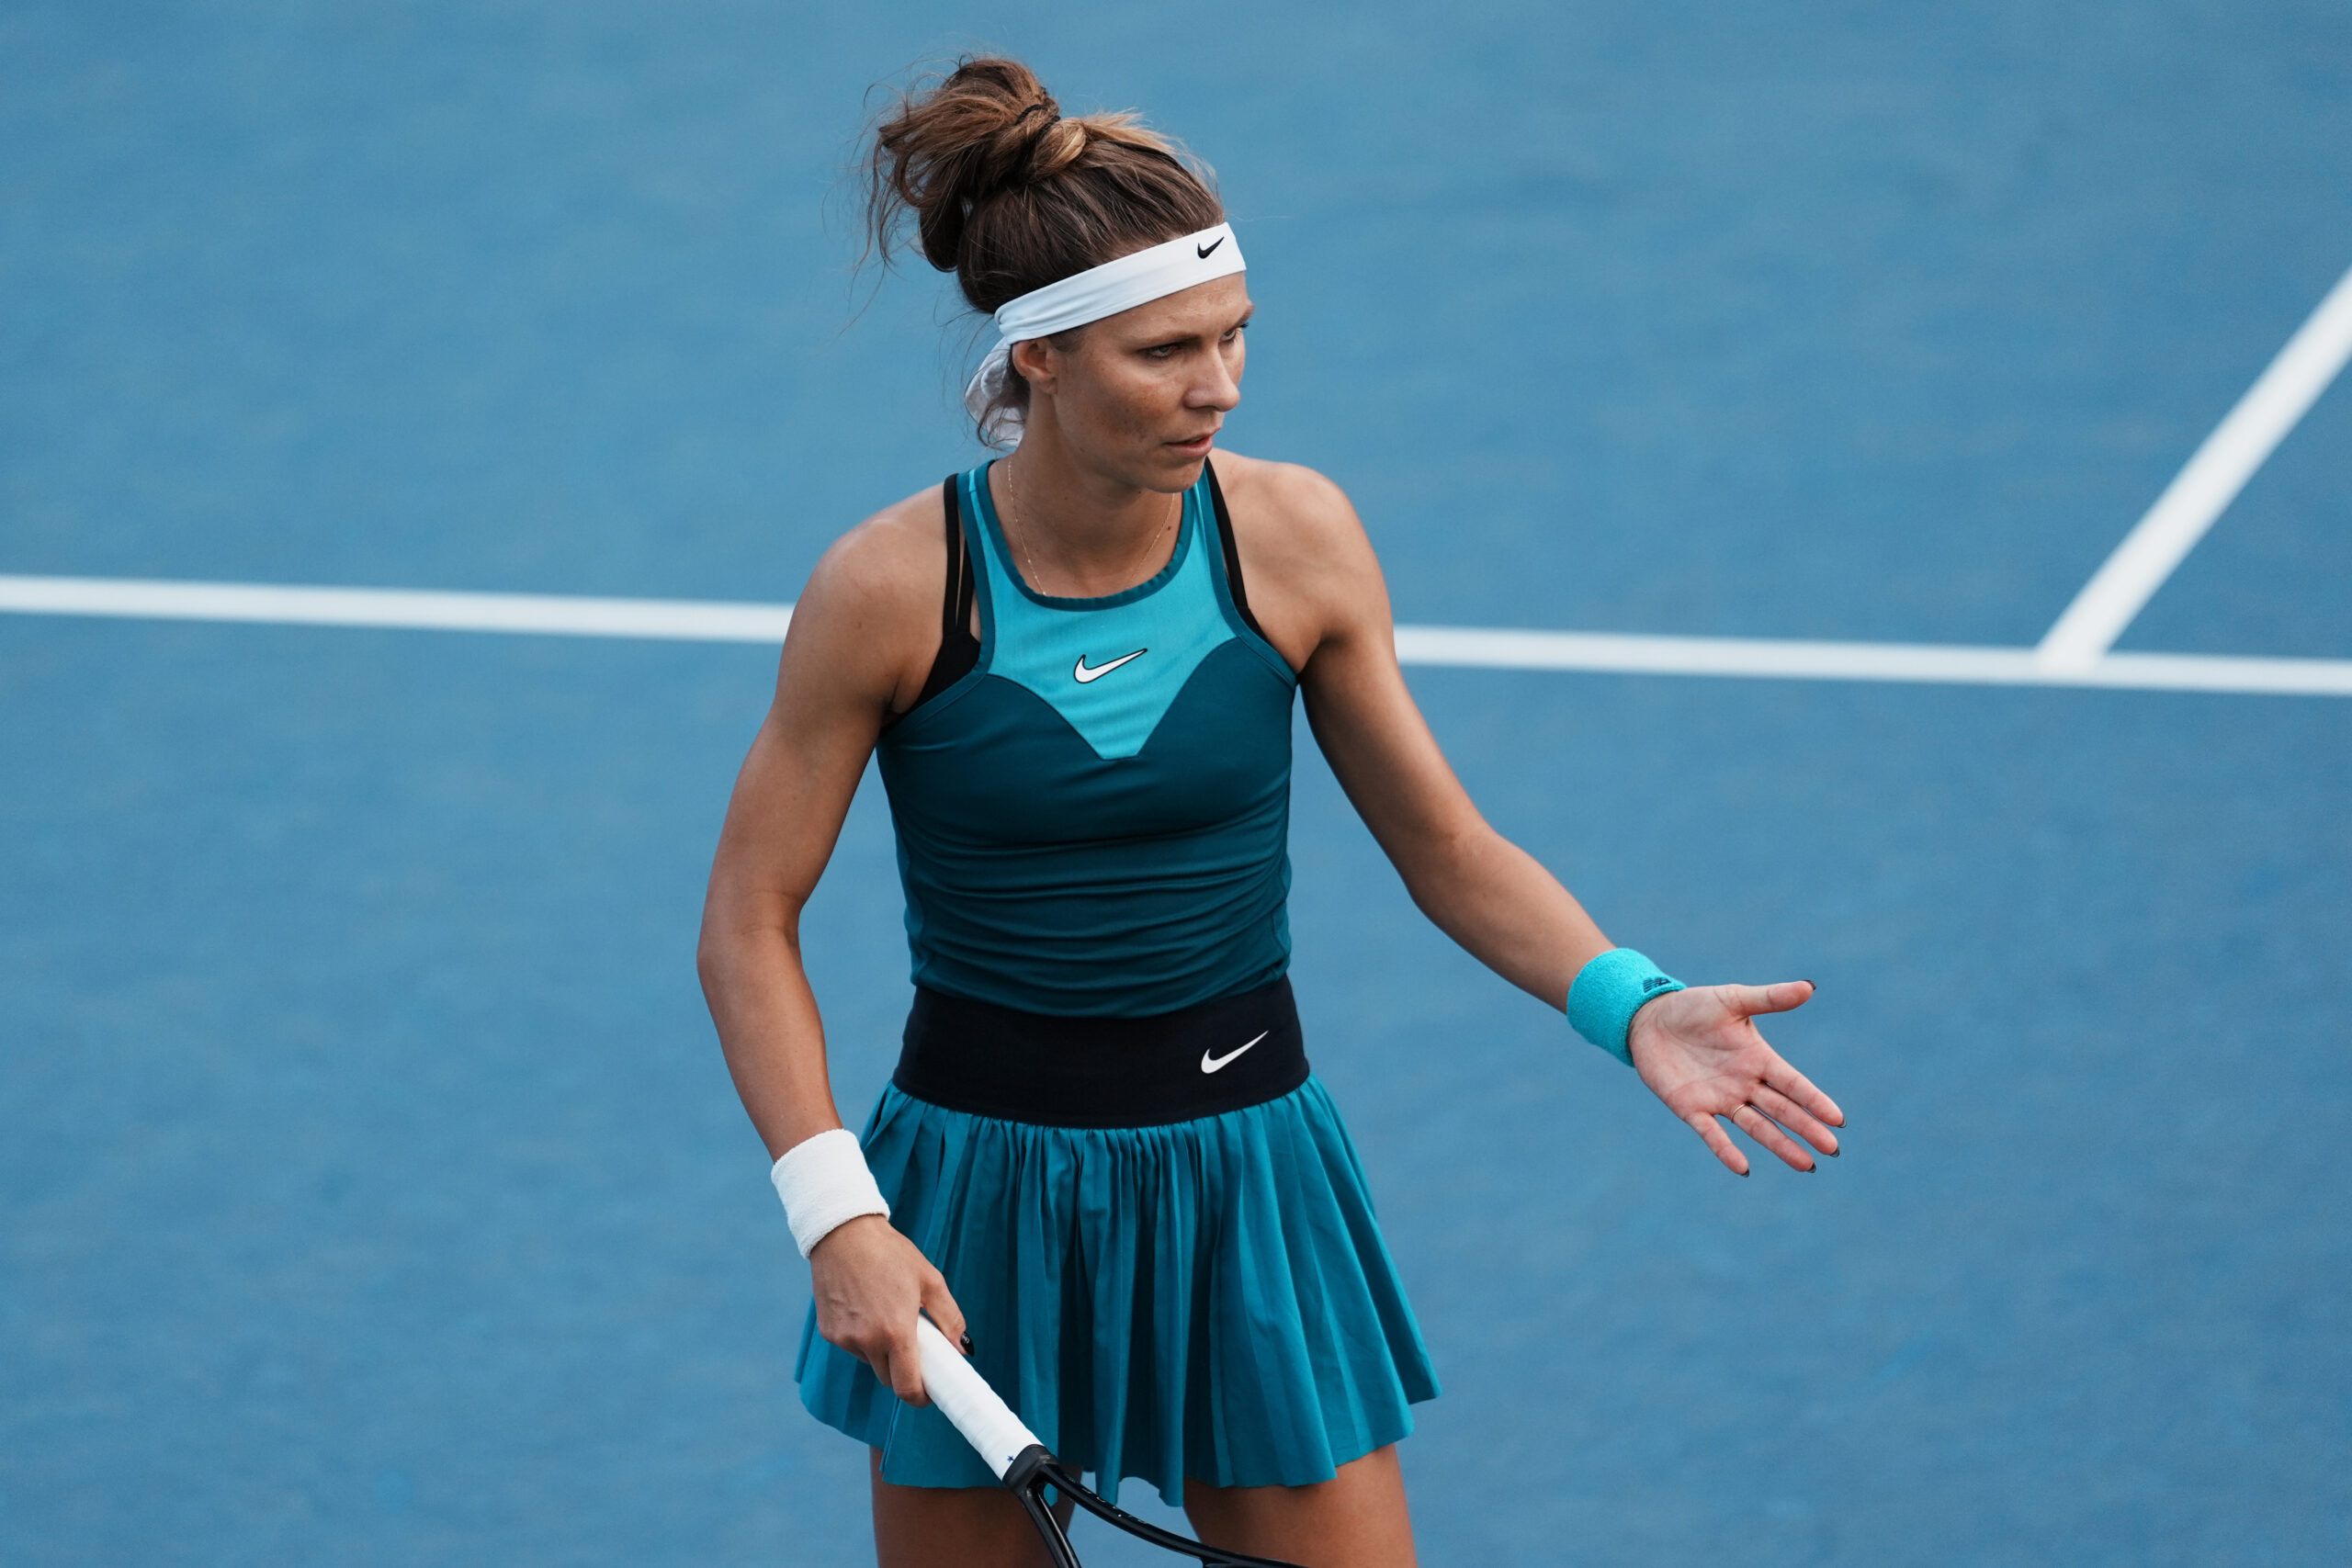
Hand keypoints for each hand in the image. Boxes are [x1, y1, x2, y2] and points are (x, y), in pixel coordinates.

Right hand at [808, 1214, 967, 1404]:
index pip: (907, 1387)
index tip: (929, 1393)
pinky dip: (863, 1339)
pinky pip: (852, 1346)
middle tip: (915, 1349)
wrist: (843, 1233)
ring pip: (870, 1362)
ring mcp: (844, 1338)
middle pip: (889, 1379)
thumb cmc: (890, 1253)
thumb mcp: (930, 1280)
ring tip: (888, 1317)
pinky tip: (867, 1309)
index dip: (920, 1397)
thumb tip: (963, 1347)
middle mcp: (866, 1341)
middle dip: (904, 1372)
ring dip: (882, 1353)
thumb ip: (949, 1317)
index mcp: (895, 1332)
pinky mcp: (829, 1331)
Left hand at [1627, 980, 1843, 1174]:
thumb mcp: (1733, 999)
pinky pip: (1711, 1133)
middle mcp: (1744, 1083)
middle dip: (1805, 1128)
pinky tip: (1743, 1168)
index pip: (1793, 1084)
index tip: (1837, 1119)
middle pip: (1781, 1110)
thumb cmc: (1695, 1007)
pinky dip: (1726, 1150)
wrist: (1651, 1018)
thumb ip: (1770, 998)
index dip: (1814, 1100)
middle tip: (1831, 1149)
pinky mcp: (1691, 1108)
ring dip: (1779, 1145)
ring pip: (1756, 1126)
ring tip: (1805, 1165)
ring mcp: (1720, 1098)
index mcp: (1758, 1058)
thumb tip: (1809, 987)